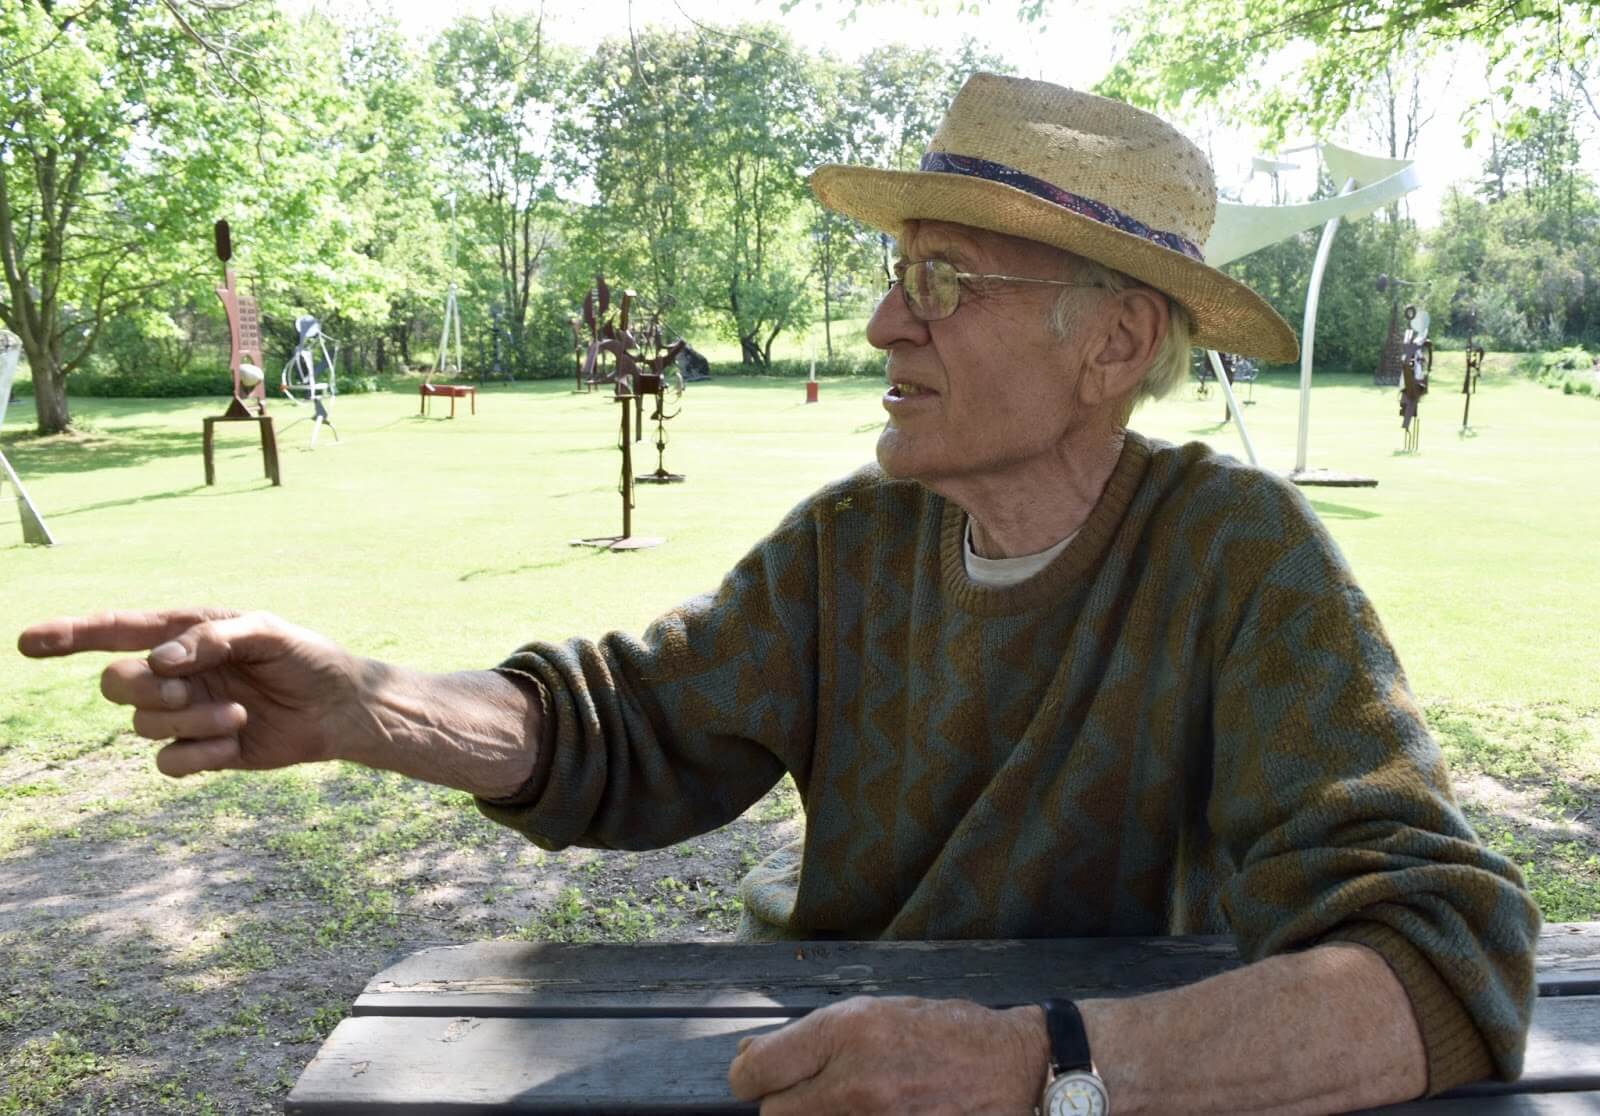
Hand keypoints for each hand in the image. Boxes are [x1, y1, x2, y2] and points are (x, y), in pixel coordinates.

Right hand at [18, 608, 366, 776]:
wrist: (340, 708)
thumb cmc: (307, 659)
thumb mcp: (269, 632)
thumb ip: (213, 638)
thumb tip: (160, 661)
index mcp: (185, 634)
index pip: (115, 631)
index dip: (69, 634)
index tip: (27, 642)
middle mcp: (176, 673)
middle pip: (115, 682)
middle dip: (141, 689)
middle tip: (183, 690)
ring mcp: (185, 713)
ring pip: (143, 725)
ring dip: (189, 721)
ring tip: (238, 714)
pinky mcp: (200, 751)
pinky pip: (168, 762)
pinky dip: (198, 755)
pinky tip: (235, 743)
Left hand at [727, 996, 1047, 1114]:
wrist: (1014, 1069)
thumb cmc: (946, 1034)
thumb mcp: (876, 1014)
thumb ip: (813, 1037)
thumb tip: (750, 1055)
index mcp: (846, 1032)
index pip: (756, 1072)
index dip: (749, 1079)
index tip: (756, 1081)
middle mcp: (854, 1082)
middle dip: (784, 1107)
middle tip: (812, 1096)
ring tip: (850, 1104)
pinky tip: (877, 1113)